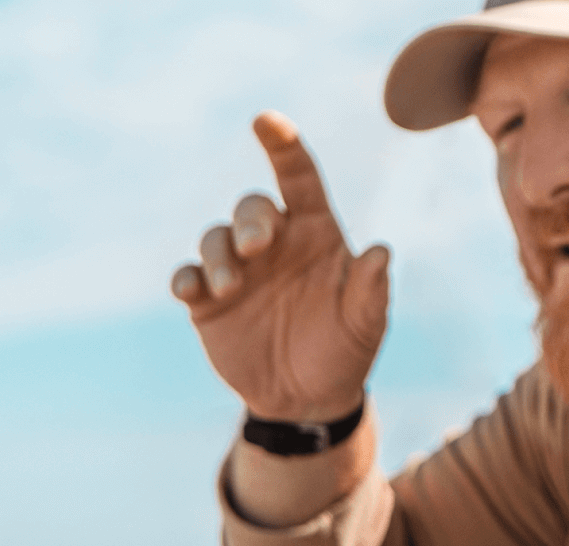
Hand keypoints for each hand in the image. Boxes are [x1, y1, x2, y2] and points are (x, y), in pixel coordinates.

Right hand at [171, 111, 390, 423]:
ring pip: (215, 238)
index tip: (265, 121)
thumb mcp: (365, 324)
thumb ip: (370, 289)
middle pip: (251, 207)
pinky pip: (189, 276)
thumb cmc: (345, 351)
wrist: (307, 400)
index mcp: (315, 234)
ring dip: (219, 254)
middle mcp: (273, 243)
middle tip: (258, 247)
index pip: (299, 178)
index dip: (283, 147)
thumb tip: (381, 252)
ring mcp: (238, 270)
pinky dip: (187, 279)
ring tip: (230, 286)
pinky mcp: (208, 301)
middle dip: (250, 219)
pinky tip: (192, 291)